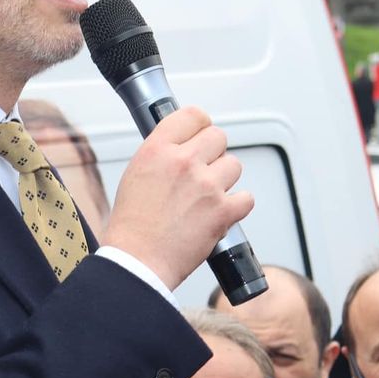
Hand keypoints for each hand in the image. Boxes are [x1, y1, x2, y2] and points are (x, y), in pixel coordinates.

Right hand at [101, 106, 253, 289]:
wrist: (137, 262)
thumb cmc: (132, 226)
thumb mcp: (136, 173)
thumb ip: (161, 154)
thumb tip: (182, 146)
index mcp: (158, 149)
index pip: (193, 115)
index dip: (200, 125)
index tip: (201, 134)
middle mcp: (183, 162)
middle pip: (218, 137)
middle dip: (213, 154)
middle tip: (203, 171)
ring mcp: (206, 185)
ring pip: (234, 165)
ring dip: (225, 180)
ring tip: (207, 197)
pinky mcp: (222, 211)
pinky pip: (246, 198)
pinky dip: (236, 207)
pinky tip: (219, 213)